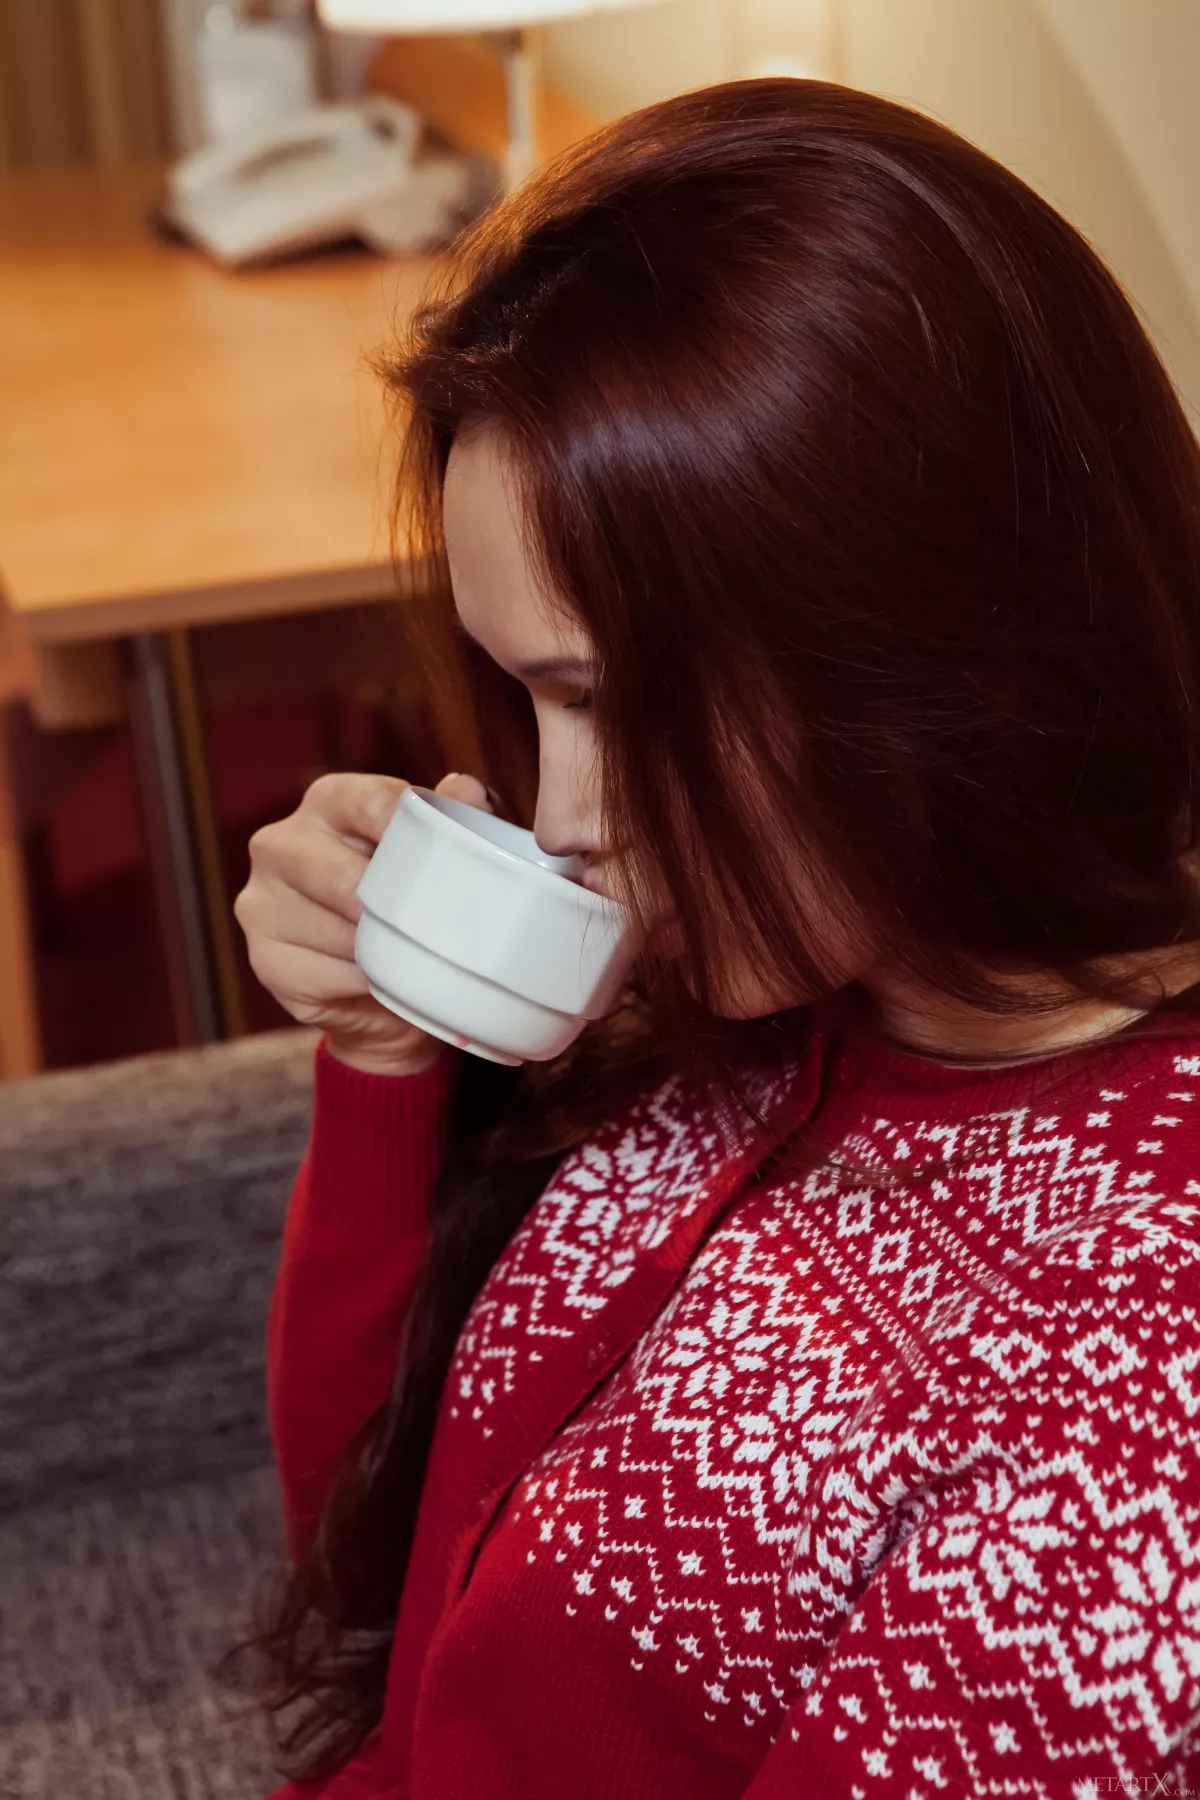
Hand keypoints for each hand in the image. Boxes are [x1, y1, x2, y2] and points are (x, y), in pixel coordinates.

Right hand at [234, 770, 495, 1076]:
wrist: (378, 985)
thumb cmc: (409, 898)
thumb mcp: (443, 852)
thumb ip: (456, 817)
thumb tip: (466, 788)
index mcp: (329, 801)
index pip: (370, 804)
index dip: (413, 832)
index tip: (450, 859)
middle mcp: (280, 843)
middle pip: (346, 877)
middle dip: (398, 908)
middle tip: (438, 928)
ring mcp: (262, 901)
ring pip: (338, 932)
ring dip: (384, 951)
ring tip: (411, 954)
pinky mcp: (263, 958)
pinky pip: (327, 976)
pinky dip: (364, 984)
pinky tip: (379, 979)